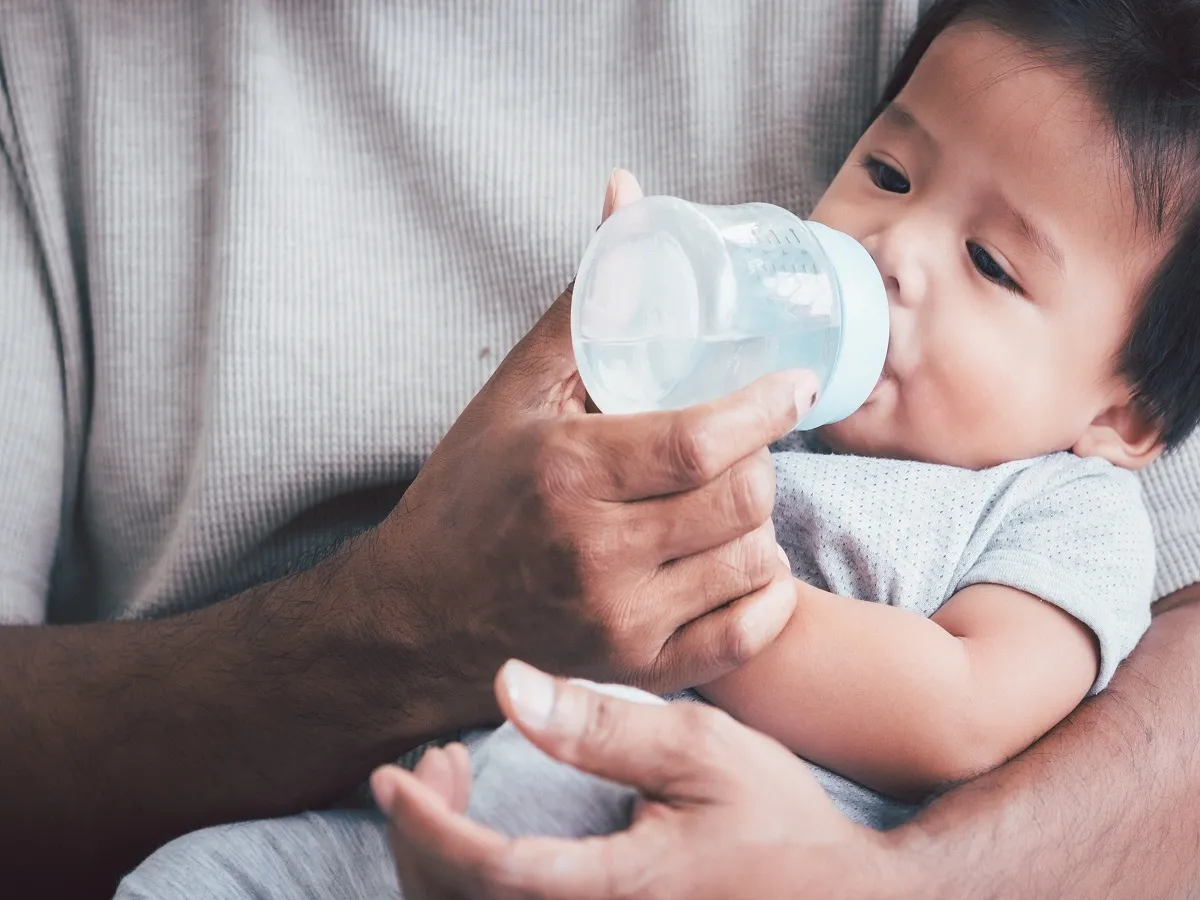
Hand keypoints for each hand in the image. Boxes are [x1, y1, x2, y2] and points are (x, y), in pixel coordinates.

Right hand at [350, 171, 818, 723]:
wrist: (418, 613)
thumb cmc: (468, 491)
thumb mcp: (518, 388)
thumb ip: (589, 295)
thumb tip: (628, 192)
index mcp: (568, 473)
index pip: (705, 438)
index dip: (768, 405)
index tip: (793, 383)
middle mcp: (598, 554)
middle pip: (743, 497)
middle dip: (762, 458)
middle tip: (743, 443)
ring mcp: (621, 622)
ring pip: (754, 560)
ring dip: (759, 520)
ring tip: (727, 497)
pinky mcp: (636, 670)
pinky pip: (747, 634)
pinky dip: (762, 591)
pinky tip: (738, 560)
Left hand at [373, 660, 895, 899]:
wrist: (845, 898)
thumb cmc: (777, 820)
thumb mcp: (698, 751)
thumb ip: (600, 727)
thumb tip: (509, 685)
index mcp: (614, 891)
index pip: (487, 870)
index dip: (426, 824)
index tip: (393, 776)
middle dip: (423, 837)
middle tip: (431, 761)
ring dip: (443, 858)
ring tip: (454, 780)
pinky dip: (477, 879)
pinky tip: (488, 831)